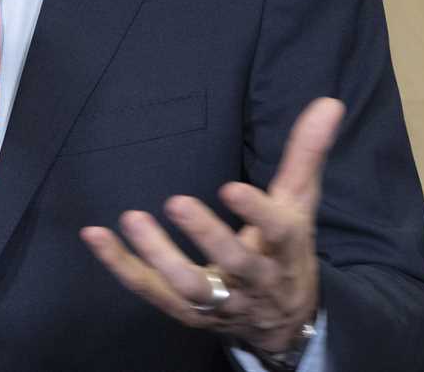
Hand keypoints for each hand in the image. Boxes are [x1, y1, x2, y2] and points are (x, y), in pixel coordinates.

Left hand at [79, 97, 343, 354]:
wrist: (284, 321)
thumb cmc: (285, 247)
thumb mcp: (300, 202)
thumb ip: (306, 153)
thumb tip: (329, 102)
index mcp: (284, 248)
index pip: (277, 233)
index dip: (256, 213)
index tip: (231, 188)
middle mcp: (254, 280)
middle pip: (232, 264)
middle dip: (206, 236)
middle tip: (175, 201)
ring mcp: (220, 302)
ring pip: (190, 287)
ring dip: (158, 256)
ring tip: (132, 218)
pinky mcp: (188, 312)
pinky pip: (150, 292)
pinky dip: (121, 266)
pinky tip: (95, 235)